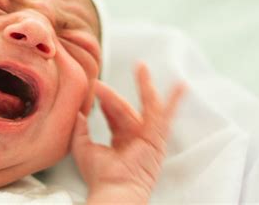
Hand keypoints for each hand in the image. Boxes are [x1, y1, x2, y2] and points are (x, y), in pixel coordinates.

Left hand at [72, 63, 184, 203]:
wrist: (113, 190)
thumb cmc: (99, 177)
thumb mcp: (83, 148)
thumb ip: (80, 129)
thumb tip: (77, 112)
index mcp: (120, 140)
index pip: (113, 115)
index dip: (105, 101)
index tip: (95, 87)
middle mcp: (135, 137)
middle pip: (125, 108)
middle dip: (117, 92)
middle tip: (111, 77)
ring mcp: (148, 137)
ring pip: (145, 107)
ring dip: (144, 86)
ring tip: (141, 67)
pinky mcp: (157, 138)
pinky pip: (166, 116)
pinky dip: (174, 101)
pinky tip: (181, 86)